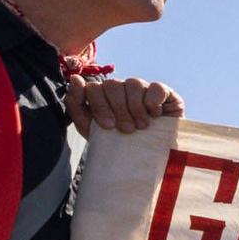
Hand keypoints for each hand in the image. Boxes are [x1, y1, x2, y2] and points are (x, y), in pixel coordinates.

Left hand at [64, 76, 183, 136]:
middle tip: (126, 129)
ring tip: (141, 127)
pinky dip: (153, 103)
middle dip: (117, 109)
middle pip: (111, 84)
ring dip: (135, 108)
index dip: (99, 105)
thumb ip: (77, 105)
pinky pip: (155, 88)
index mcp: (103, 97)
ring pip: (132, 84)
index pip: (93, 88)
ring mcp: (142, 89)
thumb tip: (75, 79)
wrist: (151, 160)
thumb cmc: (119, 145)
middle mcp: (122, 90)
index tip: (107, 126)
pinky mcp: (164, 93)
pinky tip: (155, 116)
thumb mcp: (92, 130)